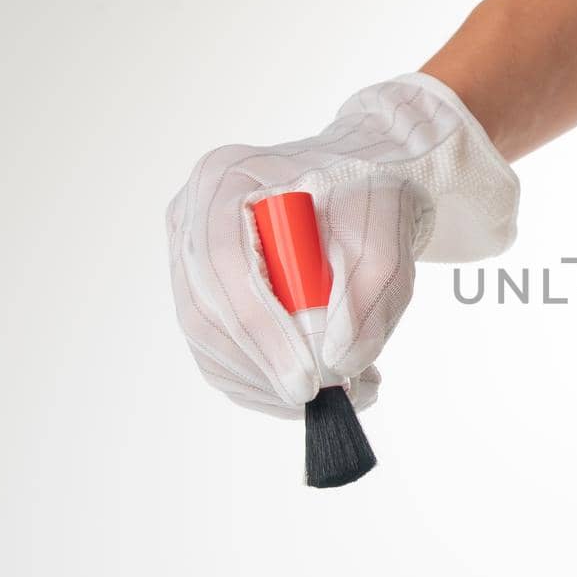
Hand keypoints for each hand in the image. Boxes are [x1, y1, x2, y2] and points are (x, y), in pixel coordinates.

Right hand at [166, 73, 517, 416]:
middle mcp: (191, 217)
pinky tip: (318, 384)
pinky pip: (219, 354)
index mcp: (226, 179)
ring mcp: (188, 257)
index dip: (261, 328)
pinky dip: (265, 382)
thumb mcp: (387, 236)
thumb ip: (369, 295)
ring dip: (270, 383)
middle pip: (205, 312)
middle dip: (266, 369)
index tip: (308, 379)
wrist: (364, 184)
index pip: (224, 263)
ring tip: (343, 389)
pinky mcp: (205, 295)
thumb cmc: (370, 196)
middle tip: (328, 397)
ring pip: (209, 343)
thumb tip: (339, 362)